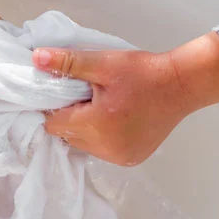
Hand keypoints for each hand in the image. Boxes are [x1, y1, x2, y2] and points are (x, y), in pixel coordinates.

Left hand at [35, 32, 218, 165]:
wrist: (181, 85)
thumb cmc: (143, 72)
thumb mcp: (103, 63)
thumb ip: (68, 63)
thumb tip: (36, 58)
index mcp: (97, 125)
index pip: (54, 124)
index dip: (54, 107)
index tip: (65, 92)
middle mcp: (106, 148)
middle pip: (68, 136)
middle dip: (71, 117)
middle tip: (87, 96)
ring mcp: (120, 157)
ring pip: (84, 146)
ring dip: (85, 129)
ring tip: (102, 106)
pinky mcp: (131, 160)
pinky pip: (102, 151)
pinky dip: (102, 138)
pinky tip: (114, 119)